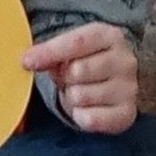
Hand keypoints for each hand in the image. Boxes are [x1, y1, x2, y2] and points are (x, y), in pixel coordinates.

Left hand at [22, 22, 137, 134]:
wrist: (116, 81)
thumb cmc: (87, 60)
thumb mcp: (70, 48)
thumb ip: (50, 52)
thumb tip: (27, 60)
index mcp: (109, 36)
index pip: (76, 42)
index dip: (49, 52)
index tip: (26, 62)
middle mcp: (125, 61)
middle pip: (77, 71)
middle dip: (64, 77)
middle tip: (69, 77)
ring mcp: (129, 88)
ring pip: (80, 96)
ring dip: (72, 97)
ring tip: (81, 91)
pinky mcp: (127, 114)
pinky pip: (90, 119)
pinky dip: (81, 116)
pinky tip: (87, 108)